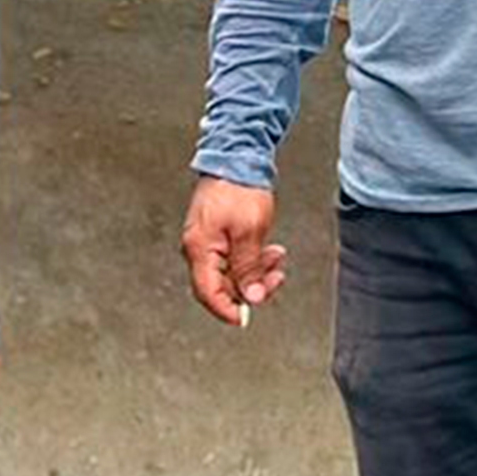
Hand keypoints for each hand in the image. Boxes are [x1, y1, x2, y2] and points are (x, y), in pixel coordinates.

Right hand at [181, 174, 286, 326]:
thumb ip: (248, 268)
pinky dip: (253, 258)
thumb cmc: (238, 188)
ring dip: (256, 271)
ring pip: (232, 271)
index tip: (244, 318)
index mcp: (200, 249)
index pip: (208, 293)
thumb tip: (251, 297)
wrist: (237, 157)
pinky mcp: (218, 233)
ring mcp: (208, 241)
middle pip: (222, 284)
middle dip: (251, 286)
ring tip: (277, 259)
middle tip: (275, 279)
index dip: (226, 309)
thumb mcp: (249, 232)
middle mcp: (199, 248)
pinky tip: (269, 250)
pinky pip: (234, 256)